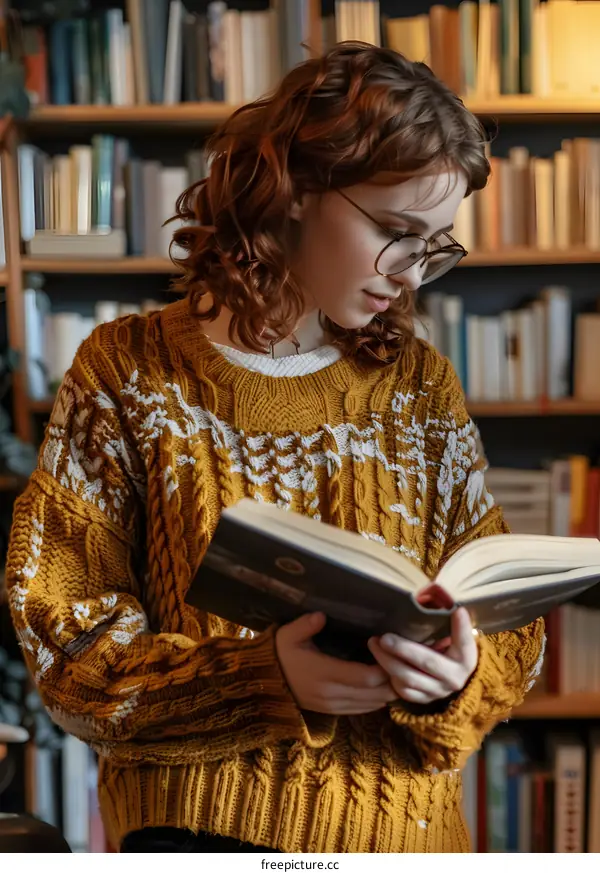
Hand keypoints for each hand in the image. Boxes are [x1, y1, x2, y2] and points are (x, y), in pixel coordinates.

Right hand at [275, 612, 396, 714]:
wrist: (265, 683)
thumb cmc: (280, 654)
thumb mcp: (288, 635)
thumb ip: (306, 625)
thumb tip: (321, 615)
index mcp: (323, 672)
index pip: (365, 677)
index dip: (383, 667)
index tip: (390, 651)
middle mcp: (331, 693)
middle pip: (374, 694)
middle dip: (391, 682)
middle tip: (401, 664)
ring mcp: (332, 705)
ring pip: (371, 705)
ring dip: (386, 692)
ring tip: (395, 674)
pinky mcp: (332, 712)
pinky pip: (361, 710)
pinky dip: (375, 700)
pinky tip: (381, 688)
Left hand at [367, 607, 478, 704]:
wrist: (452, 679)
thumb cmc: (449, 648)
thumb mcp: (454, 635)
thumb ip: (447, 618)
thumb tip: (437, 590)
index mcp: (466, 657)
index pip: (465, 641)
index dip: (461, 628)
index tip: (457, 610)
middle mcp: (454, 678)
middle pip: (426, 662)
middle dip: (402, 649)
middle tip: (383, 637)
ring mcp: (438, 692)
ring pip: (408, 678)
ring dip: (387, 661)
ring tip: (374, 644)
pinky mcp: (424, 701)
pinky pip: (403, 691)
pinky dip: (390, 677)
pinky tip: (382, 662)